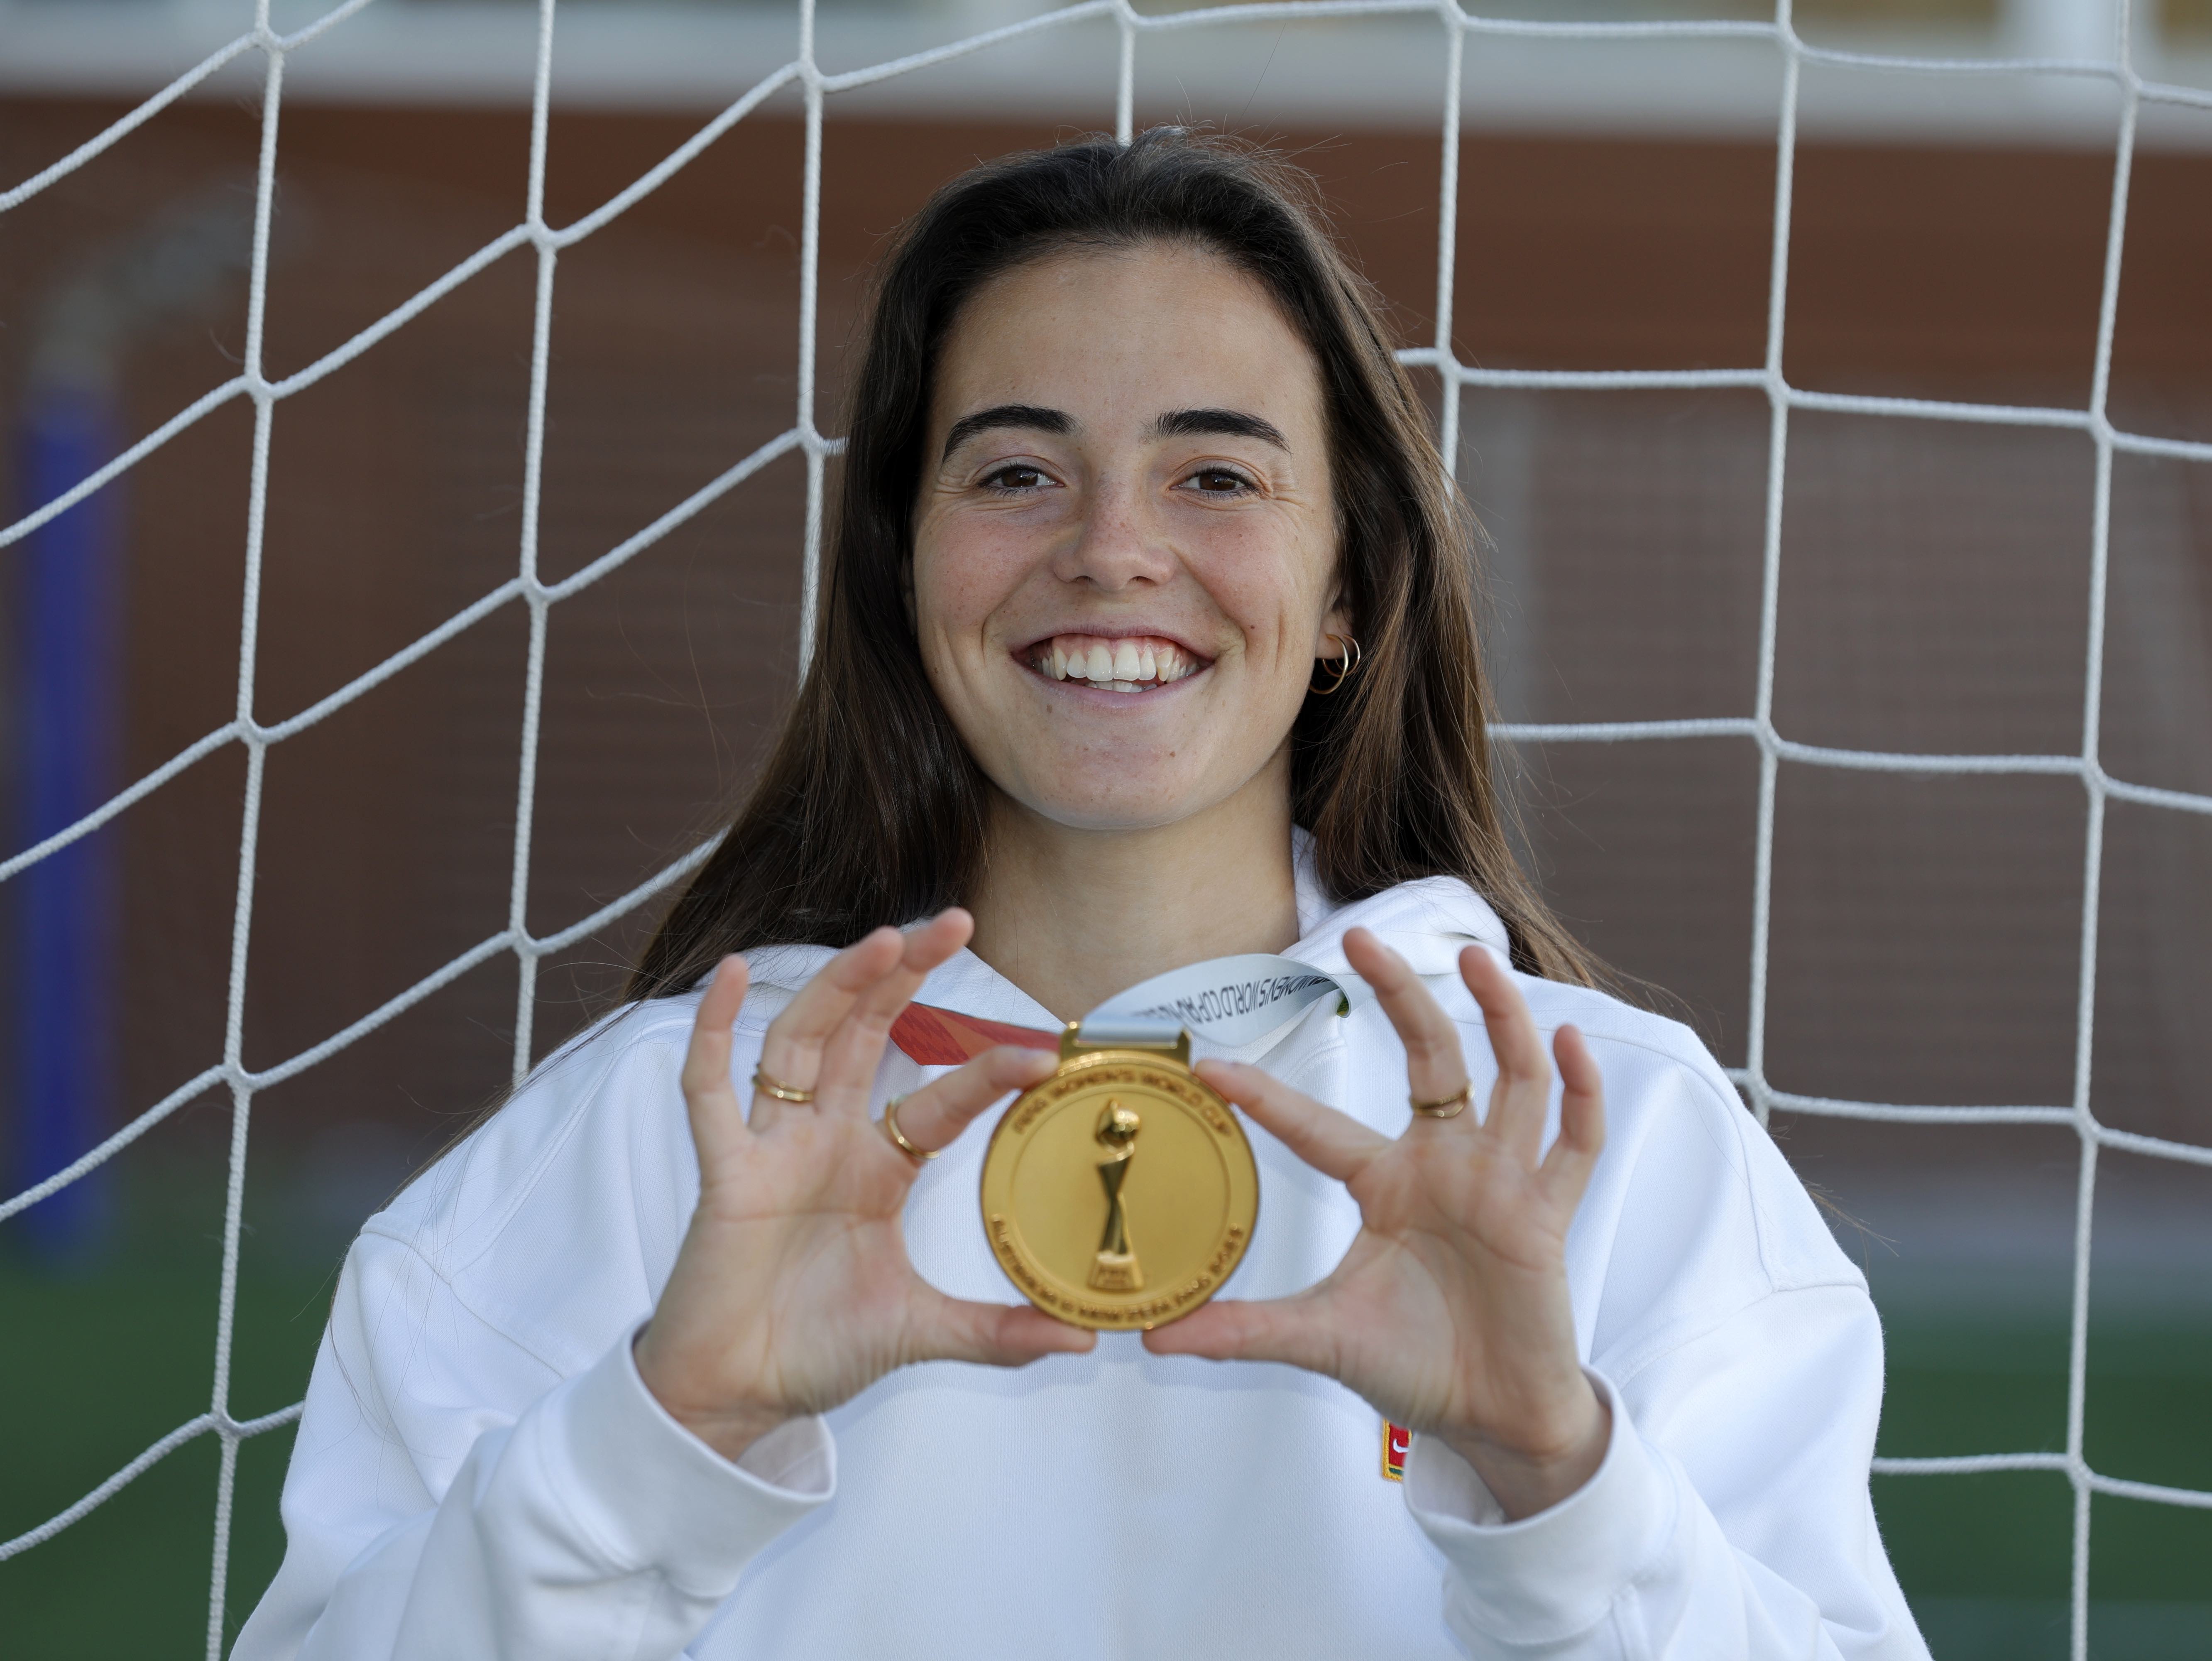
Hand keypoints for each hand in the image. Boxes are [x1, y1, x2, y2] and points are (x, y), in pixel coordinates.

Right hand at [634, 911, 1093, 1460]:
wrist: (737, 1397)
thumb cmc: (816, 1351)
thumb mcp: (921, 1333)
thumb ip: (997, 1334)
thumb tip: (1082, 1339)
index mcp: (877, 1168)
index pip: (938, 1097)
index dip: (984, 1071)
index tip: (1042, 1057)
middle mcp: (827, 1142)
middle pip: (868, 1033)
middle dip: (907, 975)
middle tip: (955, 921)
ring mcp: (773, 1149)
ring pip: (803, 1041)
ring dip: (839, 986)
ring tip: (885, 939)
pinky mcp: (725, 1172)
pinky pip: (710, 1089)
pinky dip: (717, 1030)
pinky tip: (736, 973)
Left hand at [1144, 927, 1608, 1518]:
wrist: (1492, 1418)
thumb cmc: (1413, 1366)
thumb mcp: (1320, 1340)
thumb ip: (1245, 1333)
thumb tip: (1154, 1339)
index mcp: (1384, 1184)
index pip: (1315, 1127)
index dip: (1266, 1097)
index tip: (1209, 1067)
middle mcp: (1442, 1165)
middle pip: (1428, 1058)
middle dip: (1401, 995)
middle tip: (1362, 936)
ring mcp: (1499, 1183)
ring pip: (1508, 1078)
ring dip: (1501, 1018)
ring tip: (1479, 958)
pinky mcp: (1546, 1215)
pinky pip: (1574, 1144)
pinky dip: (1582, 1094)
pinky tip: (1572, 1044)